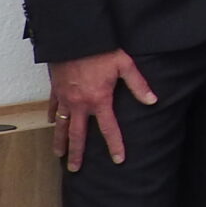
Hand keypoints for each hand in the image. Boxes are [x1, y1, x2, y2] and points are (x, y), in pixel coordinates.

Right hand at [48, 51, 154, 171]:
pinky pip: (53, 107)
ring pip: (61, 125)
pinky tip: (53, 123)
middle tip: (75, 169)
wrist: (74, 37)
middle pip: (78, 134)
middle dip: (77, 153)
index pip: (109, 128)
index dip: (115, 145)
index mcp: (99, 100)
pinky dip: (53, 117)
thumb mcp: (125, 65)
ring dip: (60, 141)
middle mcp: (80, 104)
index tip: (118, 160)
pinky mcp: (56, 89)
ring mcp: (65, 98)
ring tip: (59, 154)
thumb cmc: (101, 50)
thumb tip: (153, 101)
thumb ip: (139, 85)